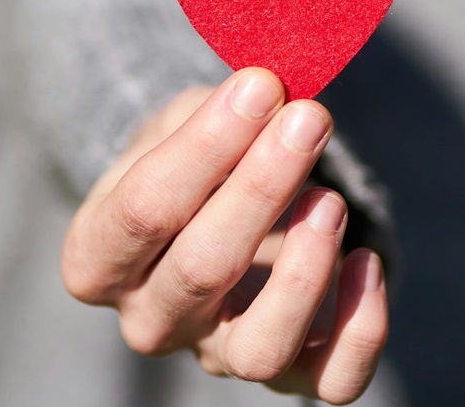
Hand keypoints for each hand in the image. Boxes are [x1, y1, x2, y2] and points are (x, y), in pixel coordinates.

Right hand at [61, 68, 388, 404]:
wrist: (216, 214)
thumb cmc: (191, 163)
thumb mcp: (179, 124)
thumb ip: (212, 112)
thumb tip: (268, 91)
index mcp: (99, 259)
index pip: (144, 210)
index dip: (205, 147)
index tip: (260, 86)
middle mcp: (149, 321)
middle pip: (201, 271)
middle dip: (261, 187)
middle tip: (308, 119)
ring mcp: (217, 355)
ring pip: (259, 348)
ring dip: (303, 271)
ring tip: (330, 201)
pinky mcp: (286, 374)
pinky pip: (330, 381)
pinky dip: (361, 329)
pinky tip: (366, 261)